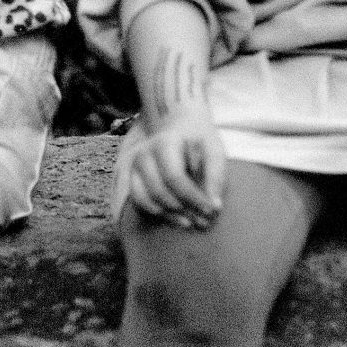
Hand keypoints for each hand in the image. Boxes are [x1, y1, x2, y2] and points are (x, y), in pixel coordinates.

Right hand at [124, 107, 227, 229]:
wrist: (179, 123)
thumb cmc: (198, 138)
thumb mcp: (213, 150)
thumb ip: (216, 176)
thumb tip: (215, 206)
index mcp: (164, 143)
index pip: (175, 177)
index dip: (193, 198)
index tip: (211, 211)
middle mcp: (144, 154)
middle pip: (160, 191)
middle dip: (183, 210)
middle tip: (203, 222)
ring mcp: (134, 166)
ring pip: (146, 199)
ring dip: (169, 215)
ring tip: (191, 222)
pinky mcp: (131, 176)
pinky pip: (138, 201)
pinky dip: (157, 213)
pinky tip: (176, 218)